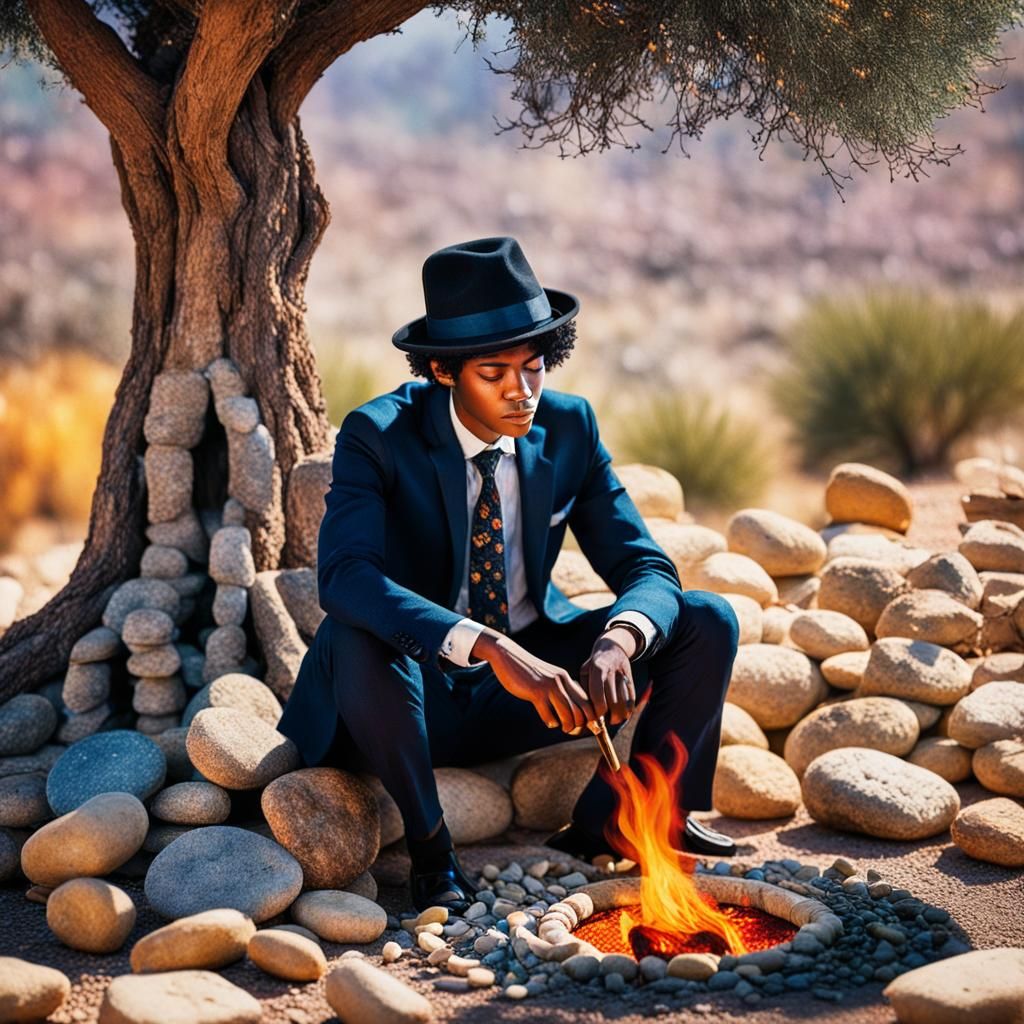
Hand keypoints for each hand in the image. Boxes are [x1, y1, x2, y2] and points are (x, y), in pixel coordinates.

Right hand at [472, 632, 592, 732]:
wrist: (507, 655)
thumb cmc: (527, 670)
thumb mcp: (549, 676)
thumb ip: (561, 688)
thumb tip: (573, 707)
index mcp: (566, 678)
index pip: (587, 701)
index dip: (589, 717)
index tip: (582, 724)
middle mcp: (561, 682)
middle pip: (582, 711)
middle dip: (579, 725)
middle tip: (570, 728)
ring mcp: (549, 687)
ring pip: (568, 716)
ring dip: (566, 726)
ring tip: (561, 726)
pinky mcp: (535, 693)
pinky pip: (549, 716)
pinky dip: (551, 723)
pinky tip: (548, 720)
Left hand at [580, 632, 635, 725]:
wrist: (613, 647)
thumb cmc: (593, 664)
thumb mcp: (585, 672)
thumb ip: (584, 690)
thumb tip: (586, 713)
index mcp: (598, 670)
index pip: (599, 699)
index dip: (597, 713)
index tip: (594, 718)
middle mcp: (612, 673)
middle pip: (613, 705)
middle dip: (608, 718)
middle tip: (603, 722)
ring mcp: (624, 677)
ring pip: (625, 705)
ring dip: (619, 717)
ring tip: (611, 718)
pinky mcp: (632, 681)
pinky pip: (632, 701)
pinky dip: (628, 711)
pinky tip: (620, 713)